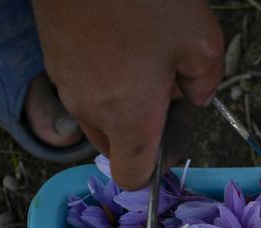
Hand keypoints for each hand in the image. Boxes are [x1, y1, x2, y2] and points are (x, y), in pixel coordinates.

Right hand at [32, 0, 224, 188]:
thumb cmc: (146, 2)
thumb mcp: (202, 43)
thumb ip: (205, 84)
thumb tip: (195, 98)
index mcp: (129, 119)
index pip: (133, 177)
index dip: (155, 170)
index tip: (172, 136)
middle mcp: (91, 110)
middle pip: (116, 147)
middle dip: (142, 132)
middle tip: (166, 89)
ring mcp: (67, 85)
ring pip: (98, 116)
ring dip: (122, 104)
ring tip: (145, 60)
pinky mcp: (54, 59)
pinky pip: (83, 87)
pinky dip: (103, 80)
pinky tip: (122, 43)